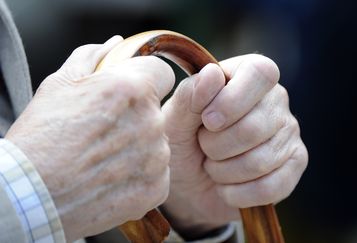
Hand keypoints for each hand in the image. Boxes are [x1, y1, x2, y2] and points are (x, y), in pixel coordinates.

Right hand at [5, 36, 174, 241]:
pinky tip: (112, 180)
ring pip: (158, 144)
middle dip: (138, 117)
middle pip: (157, 111)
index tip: (132, 94)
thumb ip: (93, 57)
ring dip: (140, 148)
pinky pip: (157, 174)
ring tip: (105, 159)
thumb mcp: (60, 84)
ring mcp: (157, 158)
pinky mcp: (156, 188)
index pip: (163, 73)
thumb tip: (116, 44)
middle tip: (105, 133)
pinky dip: (140, 177)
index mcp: (132, 88)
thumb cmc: (41, 137)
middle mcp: (152, 121)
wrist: (30, 196)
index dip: (147, 80)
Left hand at [161, 54, 307, 237]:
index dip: (231, 101)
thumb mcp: (173, 120)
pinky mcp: (295, 164)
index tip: (206, 121)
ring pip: (261, 160)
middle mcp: (275, 99)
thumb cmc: (182, 142)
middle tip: (203, 148)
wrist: (188, 185)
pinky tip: (227, 187)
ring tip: (213, 166)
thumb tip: (213, 74)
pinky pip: (271, 186)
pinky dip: (238, 194)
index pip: (260, 73)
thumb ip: (189, 96)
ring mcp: (289, 131)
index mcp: (247, 74)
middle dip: (217, 147)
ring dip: (224, 172)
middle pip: (255, 126)